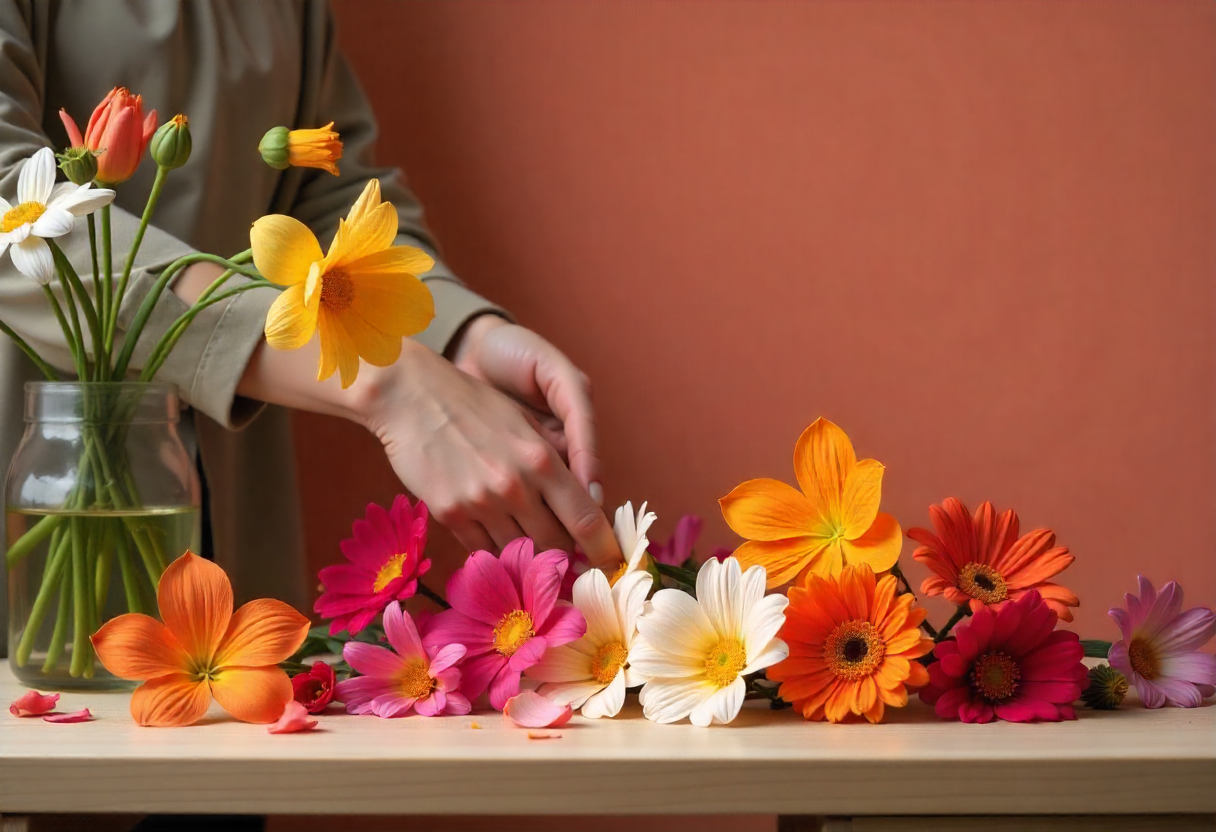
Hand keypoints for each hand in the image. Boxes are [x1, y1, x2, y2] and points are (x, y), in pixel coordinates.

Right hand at [351, 339, 621, 565]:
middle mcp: (516, 486)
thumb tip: (583, 499)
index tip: (611, 562)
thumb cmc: (471, 404)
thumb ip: (553, 463)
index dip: (604, 548)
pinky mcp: (450, 514)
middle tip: (567, 558)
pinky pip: (482, 549)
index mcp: (541, 460)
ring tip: (528, 548)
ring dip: (528, 553)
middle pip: (556, 544)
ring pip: (519, 552)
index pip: (586, 518)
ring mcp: (481, 503)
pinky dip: (494, 549)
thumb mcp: (523, 424)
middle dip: (565, 554)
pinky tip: (494, 538)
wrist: (410, 396)